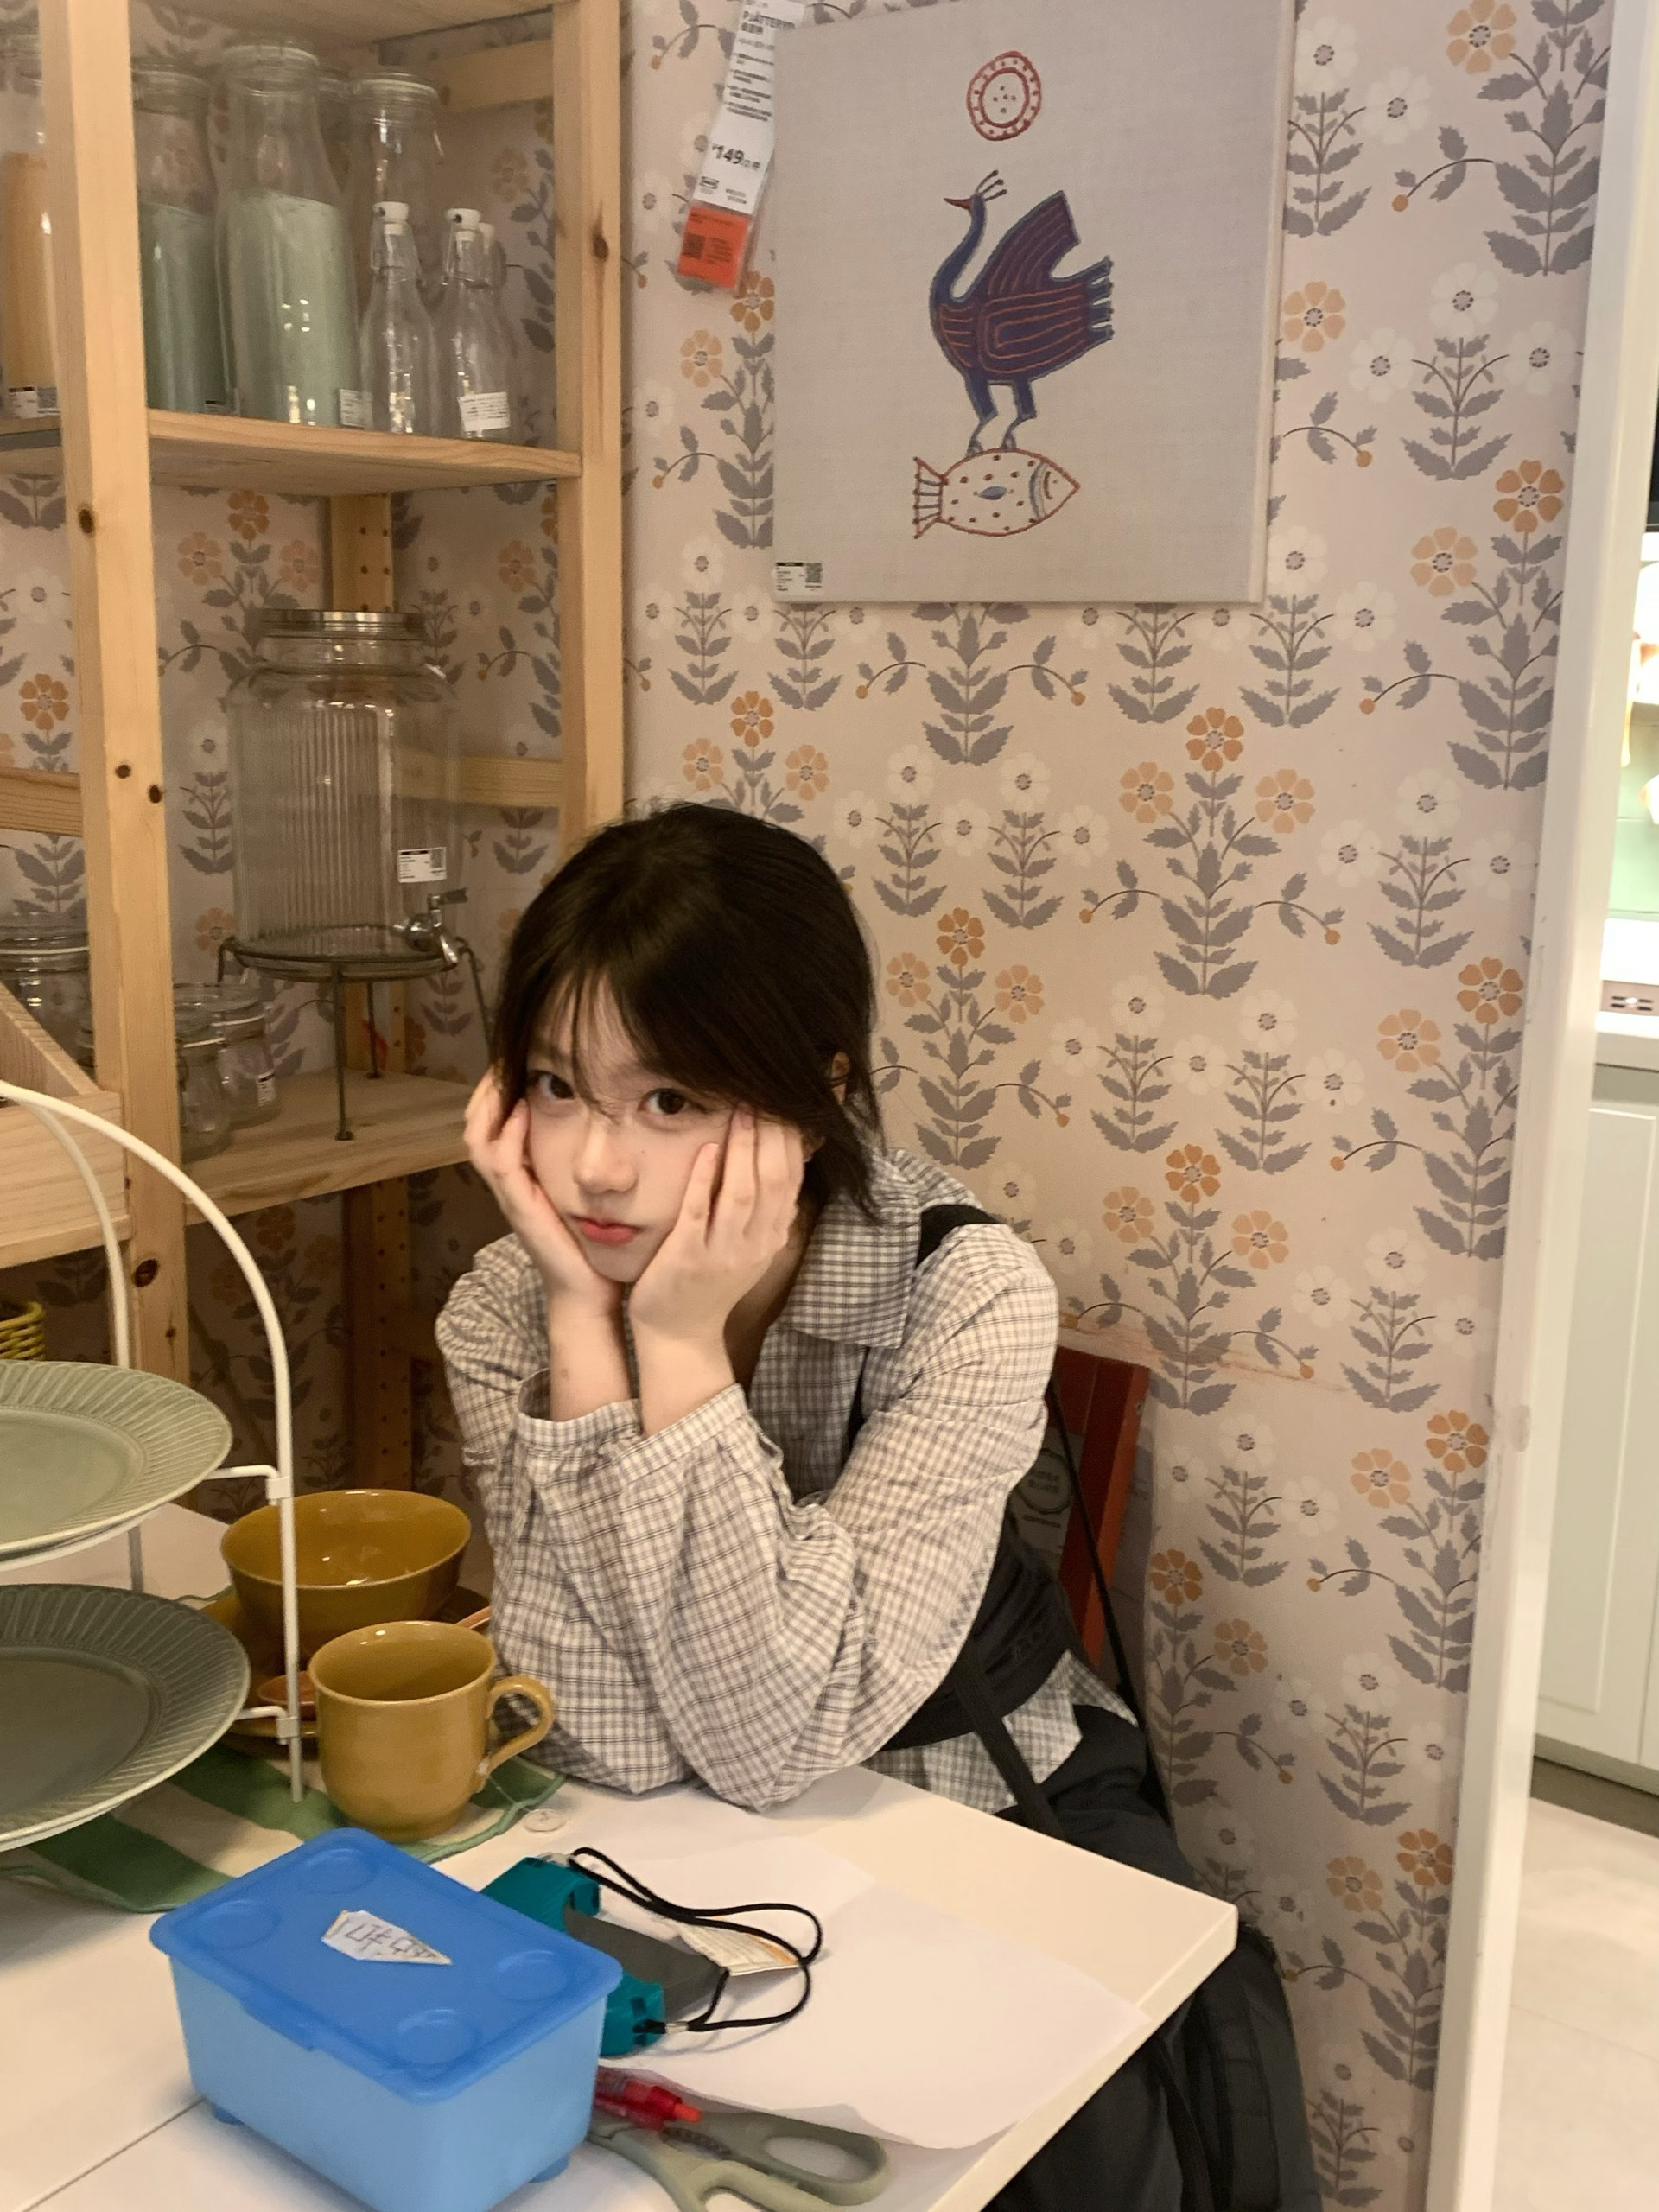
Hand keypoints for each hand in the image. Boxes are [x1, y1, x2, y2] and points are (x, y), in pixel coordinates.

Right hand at [463, 1072, 619, 1322]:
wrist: (588, 1292)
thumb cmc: (591, 1245)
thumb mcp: (583, 1194)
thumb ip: (583, 1164)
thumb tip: (606, 1123)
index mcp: (520, 1178)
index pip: (491, 1125)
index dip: (495, 1092)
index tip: (513, 1059)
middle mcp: (508, 1185)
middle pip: (475, 1126)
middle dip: (486, 1089)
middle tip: (503, 1057)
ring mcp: (510, 1197)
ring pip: (479, 1141)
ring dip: (489, 1104)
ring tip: (504, 1073)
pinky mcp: (521, 1209)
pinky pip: (502, 1165)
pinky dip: (508, 1135)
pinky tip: (522, 1110)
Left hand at [628, 1111, 805, 1351]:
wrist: (680, 1334)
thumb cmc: (709, 1284)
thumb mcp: (748, 1248)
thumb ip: (764, 1211)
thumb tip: (781, 1162)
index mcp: (771, 1238)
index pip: (790, 1180)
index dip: (790, 1140)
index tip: (784, 1103)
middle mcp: (754, 1244)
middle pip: (772, 1180)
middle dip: (770, 1134)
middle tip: (763, 1095)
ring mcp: (722, 1252)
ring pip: (742, 1193)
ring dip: (743, 1148)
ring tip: (741, 1110)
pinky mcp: (687, 1257)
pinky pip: (699, 1212)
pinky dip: (705, 1179)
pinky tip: (705, 1149)